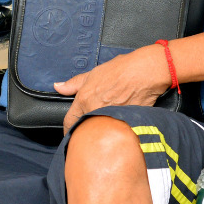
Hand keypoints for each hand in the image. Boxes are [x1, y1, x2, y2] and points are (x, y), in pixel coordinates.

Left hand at [54, 46, 171, 132]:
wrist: (145, 72)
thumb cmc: (122, 70)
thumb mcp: (93, 73)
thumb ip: (73, 83)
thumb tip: (58, 86)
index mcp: (85, 100)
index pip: (69, 122)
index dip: (69, 129)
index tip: (71, 133)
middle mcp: (95, 112)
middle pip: (84, 131)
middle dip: (86, 131)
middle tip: (93, 127)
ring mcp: (110, 120)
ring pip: (100, 133)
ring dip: (101, 133)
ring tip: (108, 127)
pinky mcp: (125, 125)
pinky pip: (116, 133)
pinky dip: (116, 132)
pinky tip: (120, 126)